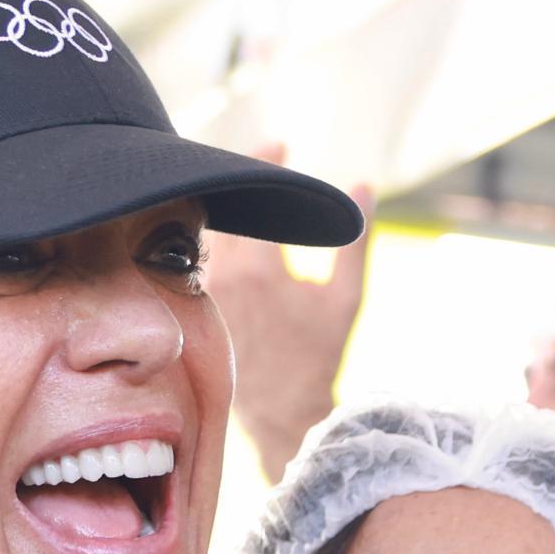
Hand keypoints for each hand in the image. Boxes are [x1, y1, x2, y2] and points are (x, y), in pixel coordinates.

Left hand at [204, 154, 371, 478]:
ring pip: (200, 234)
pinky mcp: (192, 307)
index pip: (255, 199)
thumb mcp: (346, 299)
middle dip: (236, 185)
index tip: (277, 143)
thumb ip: (354, 243)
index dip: (266, 163)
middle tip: (251, 167)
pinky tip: (215, 233)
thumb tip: (363, 187)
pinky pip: (191, 261)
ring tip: (233, 195)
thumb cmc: (318, 355)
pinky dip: (204, 242)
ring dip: (217, 212)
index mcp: (261, 270)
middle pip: (220, 209)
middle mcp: (223, 278)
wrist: (282, 411)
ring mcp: (203, 293)